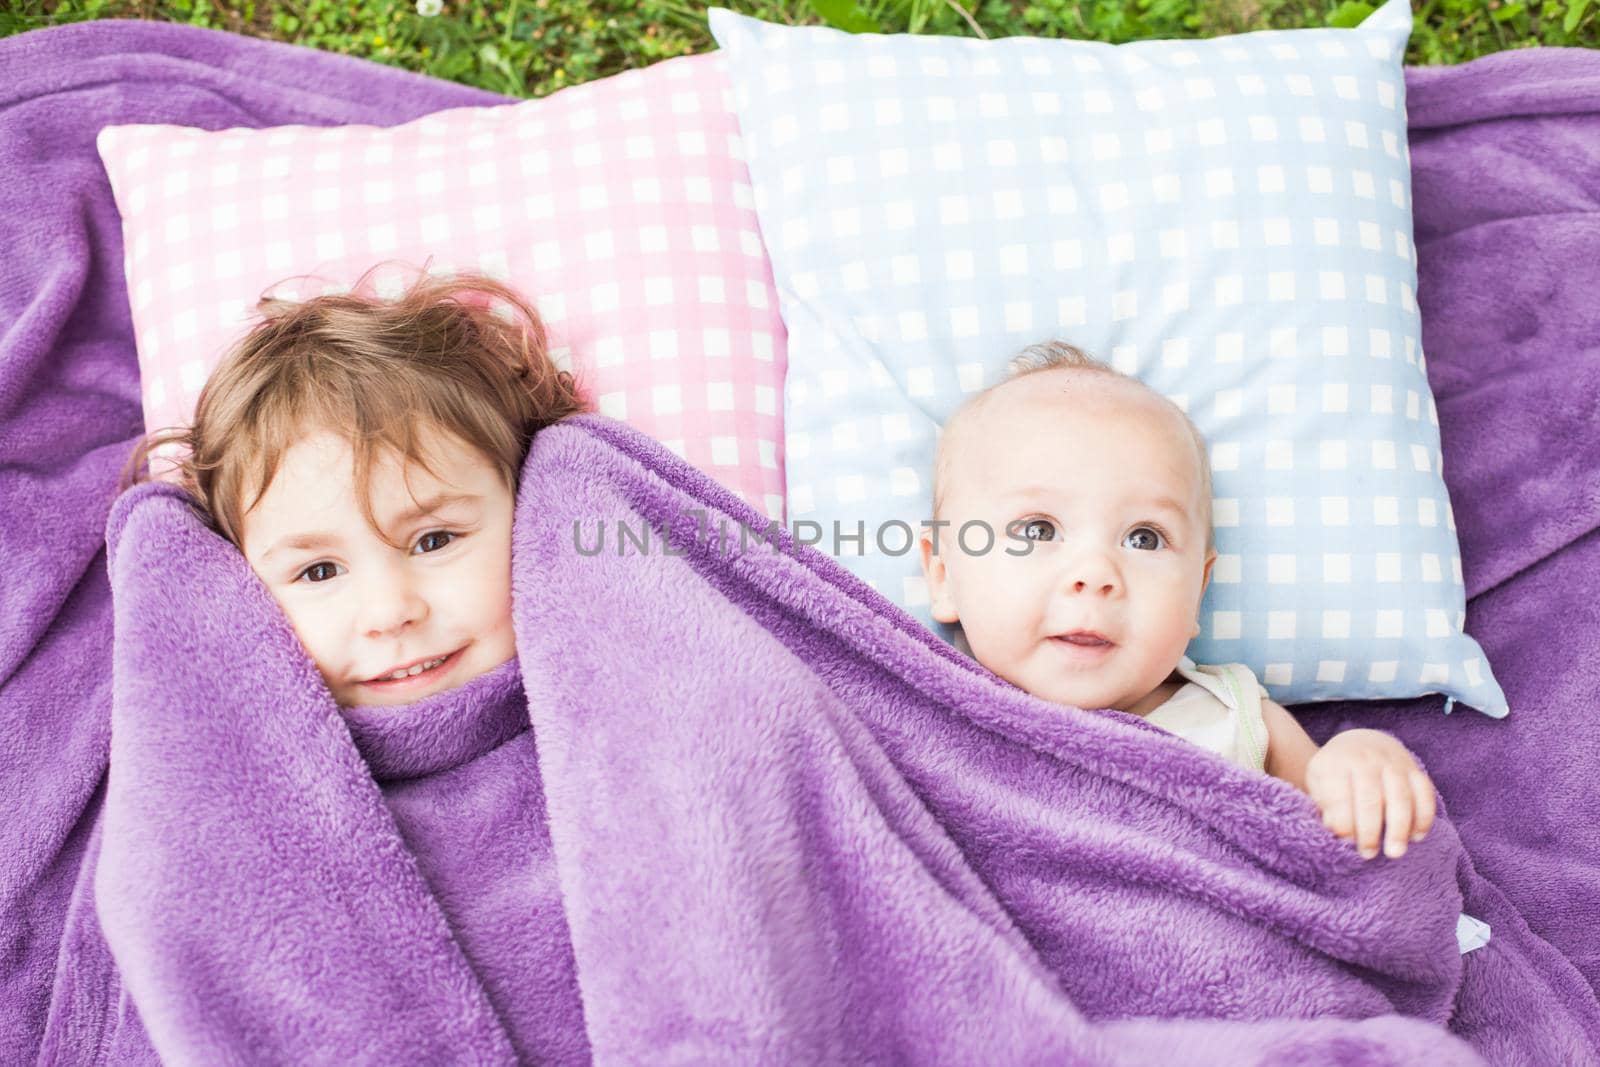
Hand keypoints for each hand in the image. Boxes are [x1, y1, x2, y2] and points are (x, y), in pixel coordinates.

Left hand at [1305, 729, 1436, 859]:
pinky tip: (1416, 836)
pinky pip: (1424, 792)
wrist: (1359, 743)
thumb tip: (1337, 830)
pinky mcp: (1414, 768)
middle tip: (1368, 854)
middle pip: (1370, 798)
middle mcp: (1365, 759)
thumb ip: (1324, 805)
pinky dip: (1423, 816)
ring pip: (1401, 796)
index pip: (1339, 797)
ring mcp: (1392, 762)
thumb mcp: (1318, 782)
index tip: (1345, 842)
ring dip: (1399, 828)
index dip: (1343, 823)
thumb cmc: (1335, 772)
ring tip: (1395, 852)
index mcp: (1336, 763)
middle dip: (1369, 830)